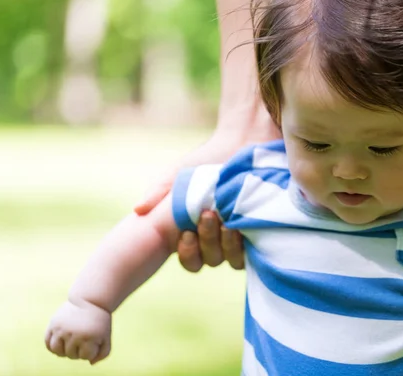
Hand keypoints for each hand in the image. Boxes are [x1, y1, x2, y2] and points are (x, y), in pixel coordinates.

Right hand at [45, 301, 111, 363]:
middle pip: (71, 355)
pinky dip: (53, 346)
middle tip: (84, 339)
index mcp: (88, 336)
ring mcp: (62, 329)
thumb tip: (90, 363)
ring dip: (65, 351)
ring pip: (57, 351)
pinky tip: (61, 342)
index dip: (91, 351)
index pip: (85, 357)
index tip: (95, 340)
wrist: (90, 299)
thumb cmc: (99, 321)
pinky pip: (48, 342)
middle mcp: (73, 333)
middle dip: (79, 350)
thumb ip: (103, 353)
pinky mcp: (53, 324)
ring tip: (71, 343)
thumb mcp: (106, 336)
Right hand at [134, 125, 277, 271]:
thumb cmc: (208, 160)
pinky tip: (245, 226)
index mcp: (198, 234)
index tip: (185, 234)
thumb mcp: (180, 175)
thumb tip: (138, 210)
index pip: (191, 261)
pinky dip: (249, 244)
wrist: (244, 142)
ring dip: (228, 245)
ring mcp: (243, 237)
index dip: (188, 254)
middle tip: (208, 216)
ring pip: (234, 260)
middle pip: (212, 260)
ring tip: (227, 222)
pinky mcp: (264, 229)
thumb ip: (159, 192)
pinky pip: (258, 251)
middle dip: (208, 242)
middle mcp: (220, 241)